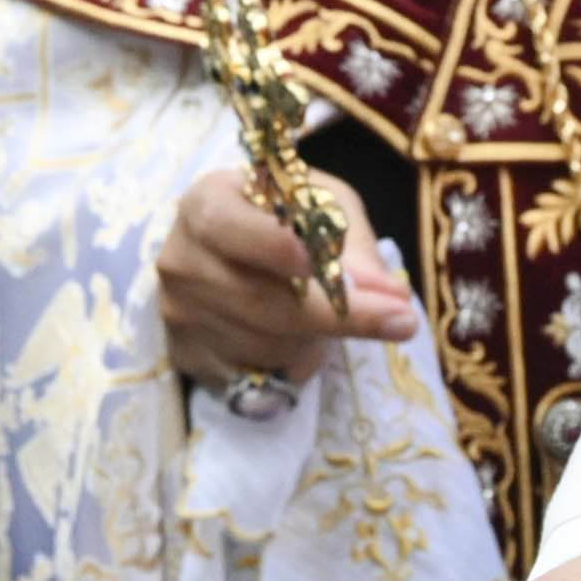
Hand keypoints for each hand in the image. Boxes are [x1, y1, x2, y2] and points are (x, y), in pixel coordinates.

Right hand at [157, 164, 413, 383]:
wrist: (228, 249)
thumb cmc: (280, 218)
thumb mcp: (323, 206)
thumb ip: (354, 242)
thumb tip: (390, 295)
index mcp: (207, 204)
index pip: (234, 229)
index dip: (274, 248)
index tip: (318, 263)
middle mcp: (181, 259)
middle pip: (259, 301)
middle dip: (336, 315)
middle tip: (402, 320)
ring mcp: (178, 314)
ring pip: (263, 345)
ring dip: (316, 340)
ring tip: (332, 318)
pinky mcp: (185, 357)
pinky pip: (252, 376)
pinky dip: (292, 365)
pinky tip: (300, 341)